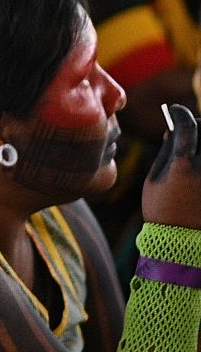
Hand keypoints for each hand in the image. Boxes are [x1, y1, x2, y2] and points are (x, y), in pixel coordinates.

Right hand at [143, 104, 200, 228]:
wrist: (181, 240)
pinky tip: (197, 165)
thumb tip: (173, 131)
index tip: (174, 111)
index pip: (187, 126)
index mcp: (183, 165)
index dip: (180, 114)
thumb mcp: (155, 179)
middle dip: (199, 125)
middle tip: (191, 128)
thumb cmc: (163, 209)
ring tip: (195, 147)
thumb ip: (167, 151)